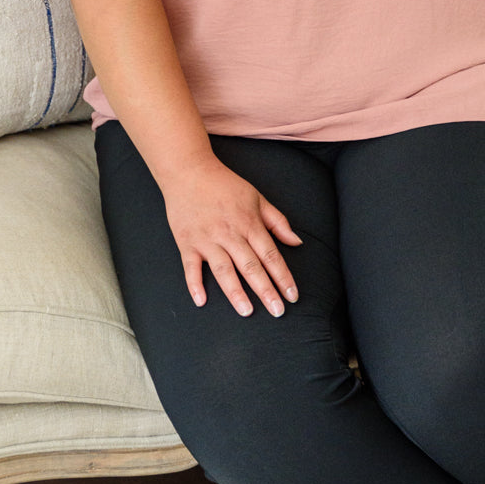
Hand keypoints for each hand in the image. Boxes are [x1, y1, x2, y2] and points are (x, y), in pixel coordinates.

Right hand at [161, 153, 302, 316]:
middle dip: (266, 290)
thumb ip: (278, 221)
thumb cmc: (226, 185)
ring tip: (247, 312)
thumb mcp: (257, 198)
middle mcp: (230, 234)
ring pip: (224, 270)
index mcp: (249, 224)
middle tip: (277, 311)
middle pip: (251, 266)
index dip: (283, 277)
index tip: (292, 296)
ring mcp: (207, 239)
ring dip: (236, 292)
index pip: (271, 255)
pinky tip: (201, 301)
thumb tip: (297, 242)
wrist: (189, 171)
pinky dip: (194, 284)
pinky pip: (191, 267)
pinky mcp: (187, 243)